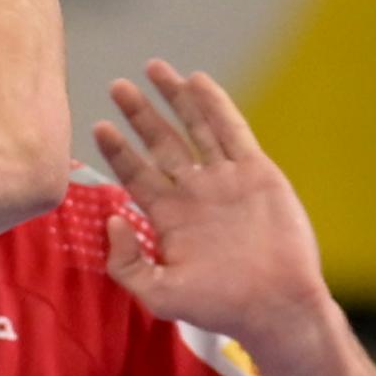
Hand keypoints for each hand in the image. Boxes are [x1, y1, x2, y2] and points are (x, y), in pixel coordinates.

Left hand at [92, 60, 329, 349]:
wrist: (276, 306)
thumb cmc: (219, 306)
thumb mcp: (158, 294)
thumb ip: (127, 263)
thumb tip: (110, 221)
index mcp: (168, 217)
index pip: (135, 175)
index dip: (117, 150)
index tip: (98, 126)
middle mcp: (194, 193)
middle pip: (161, 143)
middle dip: (139, 115)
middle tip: (117, 86)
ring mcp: (225, 180)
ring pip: (195, 129)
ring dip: (175, 99)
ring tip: (154, 68)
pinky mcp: (256, 173)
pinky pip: (232, 131)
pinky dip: (214, 105)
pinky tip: (197, 81)